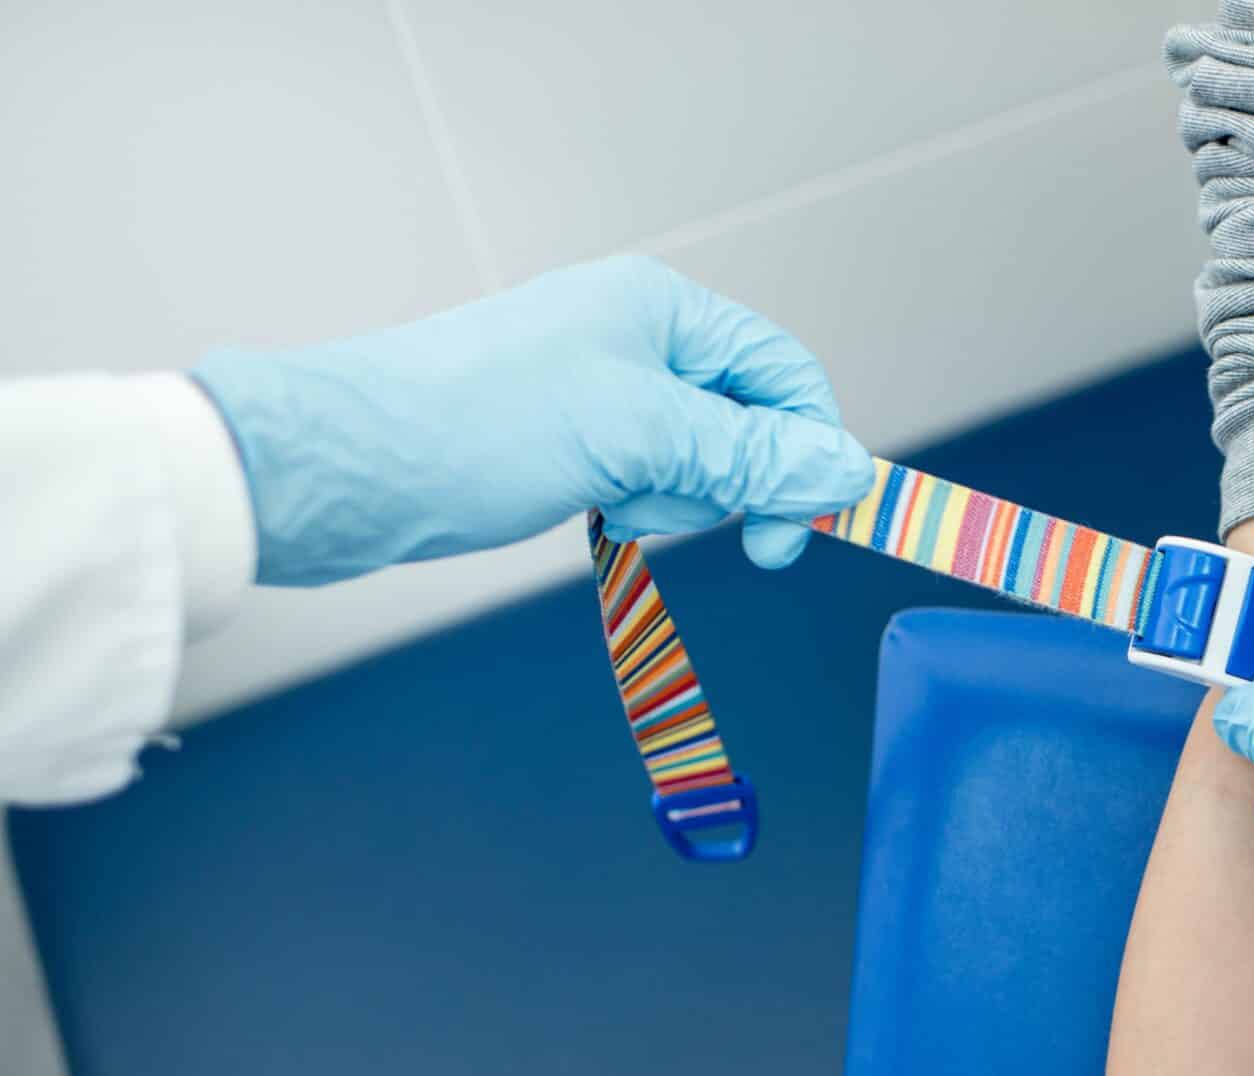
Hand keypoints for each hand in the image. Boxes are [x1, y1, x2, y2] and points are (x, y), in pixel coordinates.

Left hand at [193, 256, 871, 584]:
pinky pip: (646, 479)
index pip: (784, 375)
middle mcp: (635, 337)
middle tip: (663, 505)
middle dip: (721, 479)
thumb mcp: (638, 439)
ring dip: (669, 498)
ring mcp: (600, 388)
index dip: (807, 451)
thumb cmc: (473, 428)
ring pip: (696, 461)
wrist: (343, 470)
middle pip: (747, 423)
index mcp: (660, 308)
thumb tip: (849, 470)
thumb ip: (752, 456)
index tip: (796, 528)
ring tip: (605, 499)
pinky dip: (634, 504)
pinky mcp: (568, 438)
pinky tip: (590, 511)